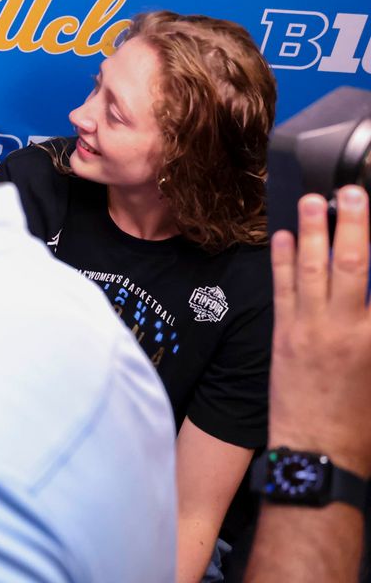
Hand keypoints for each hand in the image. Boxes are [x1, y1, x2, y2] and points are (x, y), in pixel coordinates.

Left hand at [268, 186, 370, 476]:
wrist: (320, 452)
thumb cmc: (362, 420)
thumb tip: (363, 296)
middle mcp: (347, 328)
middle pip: (352, 265)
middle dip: (354, 224)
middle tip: (352, 191)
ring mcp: (312, 330)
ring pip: (312, 270)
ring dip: (313, 231)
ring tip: (312, 199)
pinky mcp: (284, 336)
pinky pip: (282, 289)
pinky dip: (283, 260)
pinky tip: (284, 236)